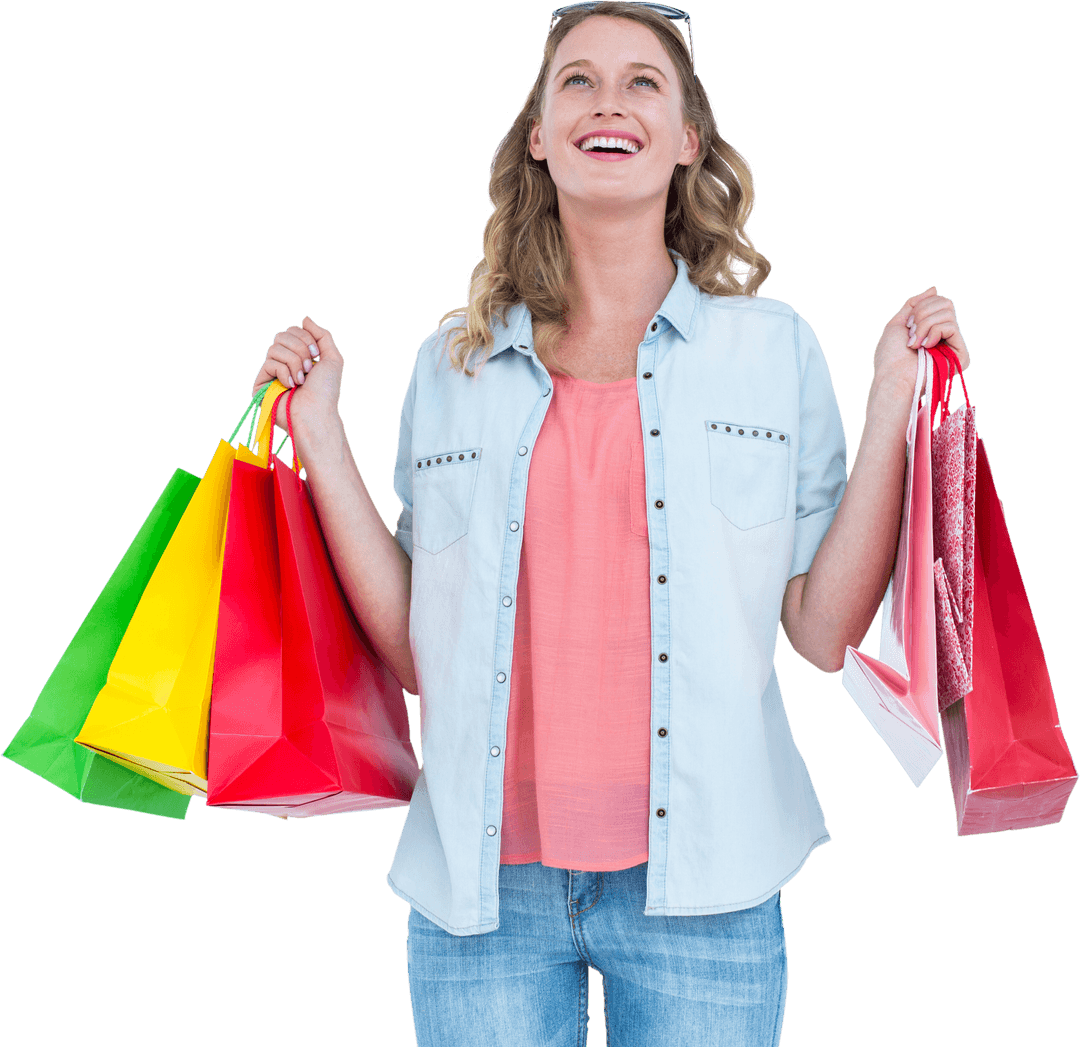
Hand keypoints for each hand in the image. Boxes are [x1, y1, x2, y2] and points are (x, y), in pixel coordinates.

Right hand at [251, 315, 343, 430]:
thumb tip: (304, 317)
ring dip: (293, 362)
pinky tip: (290, 386)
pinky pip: (269, 362)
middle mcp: (284, 361)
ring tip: (301, 380)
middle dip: (300, 349)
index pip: (293, 330)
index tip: (316, 356)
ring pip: (275, 347)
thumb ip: (322, 335)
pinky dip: (284, 373)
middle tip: (309, 368)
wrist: (316, 413)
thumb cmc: (326, 391)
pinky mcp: (261, 383)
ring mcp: (272, 372)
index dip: (305, 338)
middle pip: (282, 334)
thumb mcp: (332, 358)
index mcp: (299, 355)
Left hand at [873, 286, 970, 389]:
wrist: (892, 378)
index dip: (920, 307)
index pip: (938, 300)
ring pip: (947, 312)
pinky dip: (934, 332)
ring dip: (925, 325)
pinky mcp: (961, 354)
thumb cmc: (890, 356)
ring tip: (916, 343)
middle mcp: (945, 336)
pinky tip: (926, 347)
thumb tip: (934, 288)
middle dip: (922, 314)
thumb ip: (915, 304)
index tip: (907, 325)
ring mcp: (953, 345)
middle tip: (911, 333)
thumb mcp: (898, 322)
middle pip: (945, 302)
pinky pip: (951, 326)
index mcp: (931, 328)